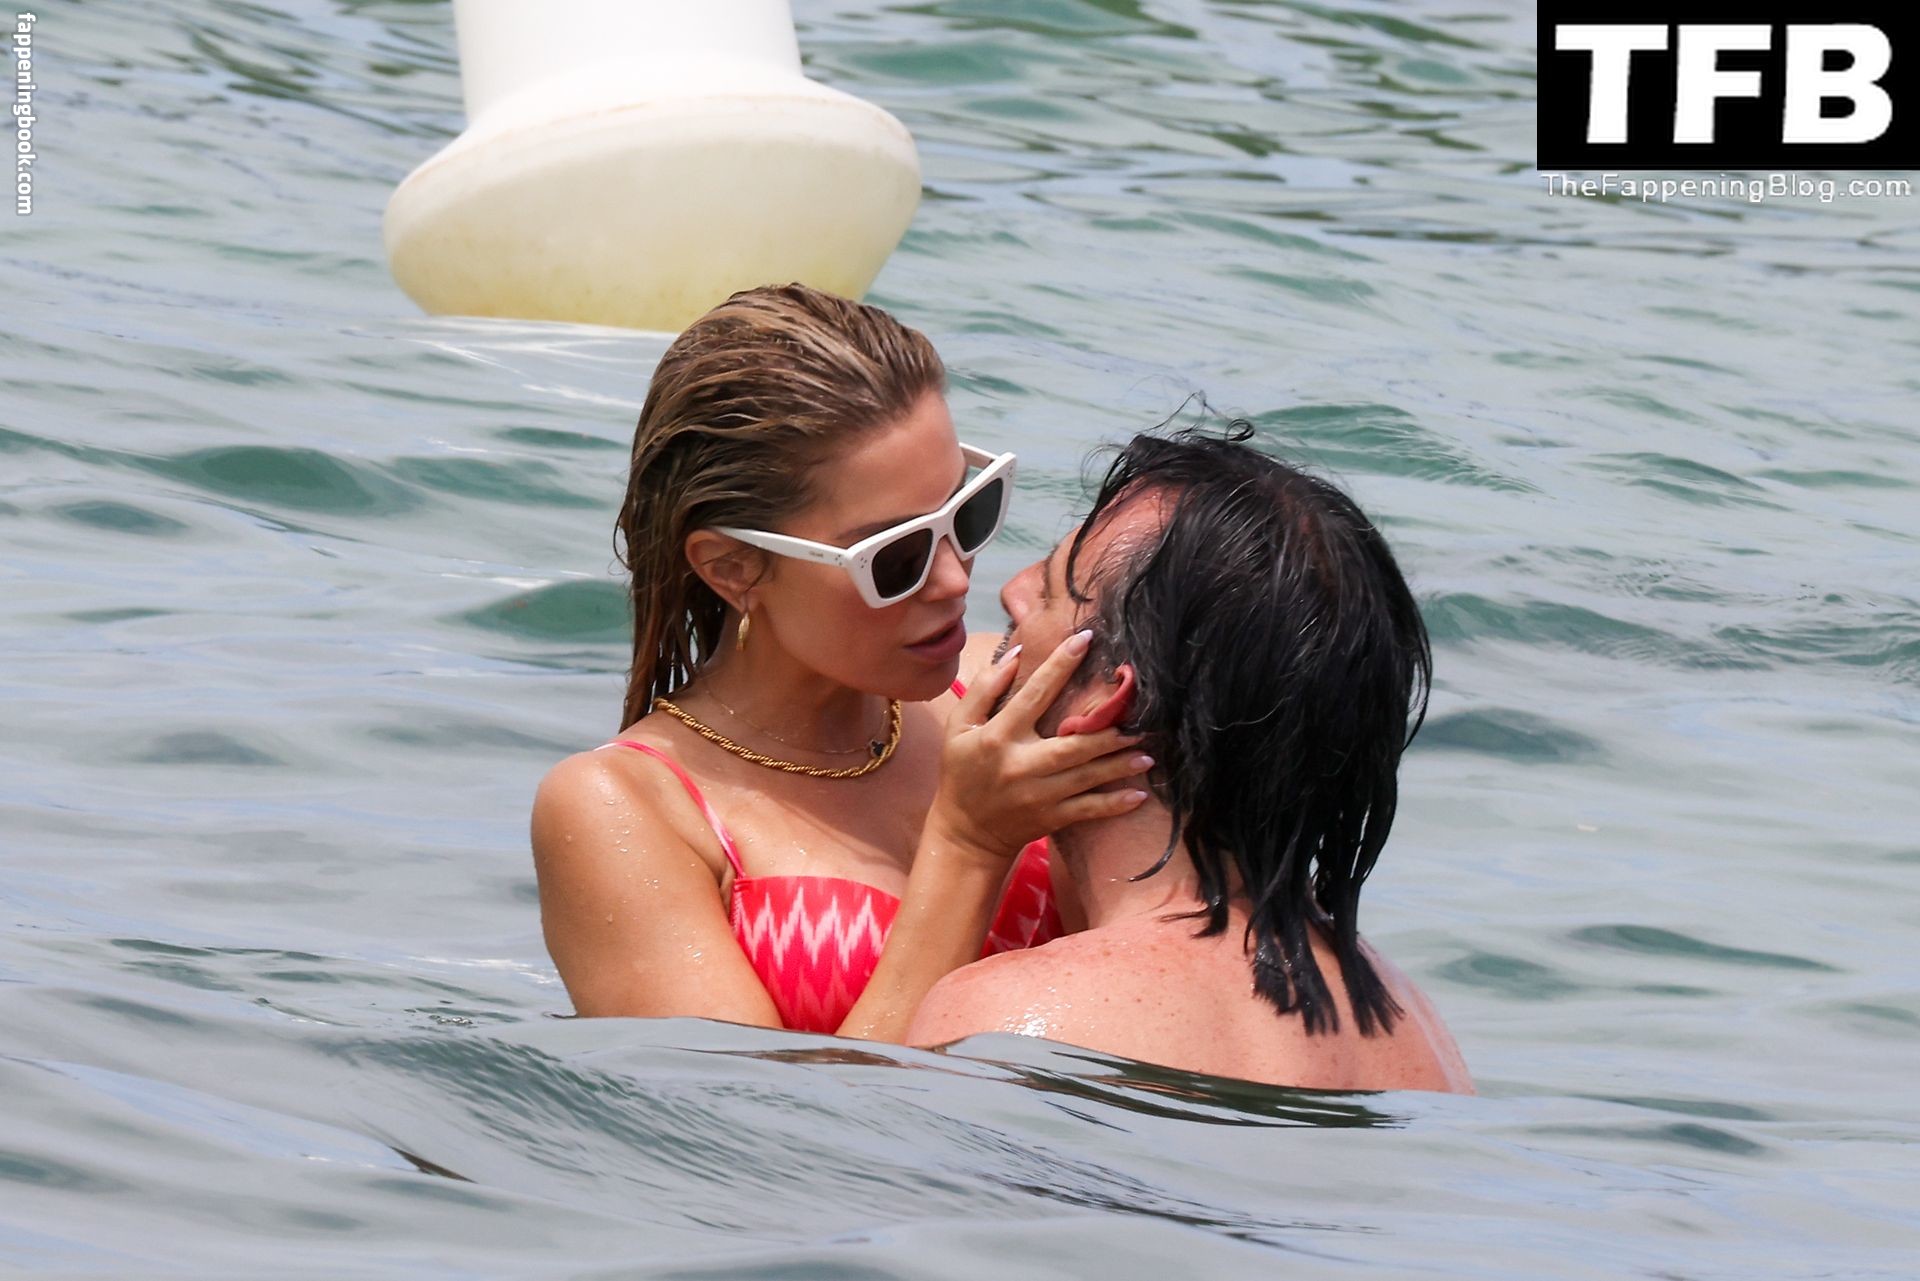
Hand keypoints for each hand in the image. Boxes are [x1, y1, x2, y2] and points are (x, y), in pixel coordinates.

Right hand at [927, 629, 1151, 861]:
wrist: (965, 833)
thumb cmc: (963, 771)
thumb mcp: (959, 727)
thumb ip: (984, 688)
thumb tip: (1016, 654)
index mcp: (998, 736)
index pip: (1034, 695)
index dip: (1060, 665)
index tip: (1086, 639)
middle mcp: (1021, 765)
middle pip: (1071, 744)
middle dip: (1106, 732)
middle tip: (1139, 717)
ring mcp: (1038, 795)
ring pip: (1086, 777)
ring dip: (1120, 764)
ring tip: (1148, 752)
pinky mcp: (1051, 818)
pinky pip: (1088, 810)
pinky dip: (1115, 804)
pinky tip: (1140, 795)